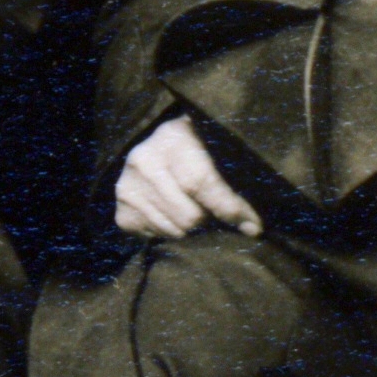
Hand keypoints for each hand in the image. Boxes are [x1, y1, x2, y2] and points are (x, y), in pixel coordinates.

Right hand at [111, 113, 262, 243]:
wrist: (158, 145)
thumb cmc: (198, 146)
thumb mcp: (217, 149)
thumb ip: (234, 183)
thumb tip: (252, 228)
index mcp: (171, 138)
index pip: (200, 182)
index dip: (229, 208)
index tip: (253, 225)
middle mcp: (143, 162)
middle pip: (190, 216)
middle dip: (210, 220)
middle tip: (212, 209)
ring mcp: (127, 188)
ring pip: (177, 231)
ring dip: (192, 228)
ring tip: (192, 208)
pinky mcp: (122, 212)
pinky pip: (159, 237)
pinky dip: (172, 232)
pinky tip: (173, 213)